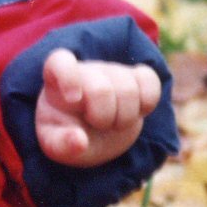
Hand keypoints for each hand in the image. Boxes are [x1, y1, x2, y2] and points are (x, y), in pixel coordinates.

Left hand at [36, 50, 161, 167]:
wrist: (94, 135)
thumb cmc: (69, 134)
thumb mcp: (56, 145)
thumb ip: (62, 144)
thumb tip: (79, 142)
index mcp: (56, 80)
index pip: (60, 62)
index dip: (68, 77)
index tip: (73, 100)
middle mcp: (85, 70)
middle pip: (101, 89)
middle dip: (103, 117)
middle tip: (98, 126)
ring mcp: (111, 71)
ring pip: (129, 89)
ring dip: (125, 117)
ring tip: (115, 123)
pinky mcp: (135, 76)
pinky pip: (149, 80)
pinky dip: (148, 102)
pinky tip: (138, 111)